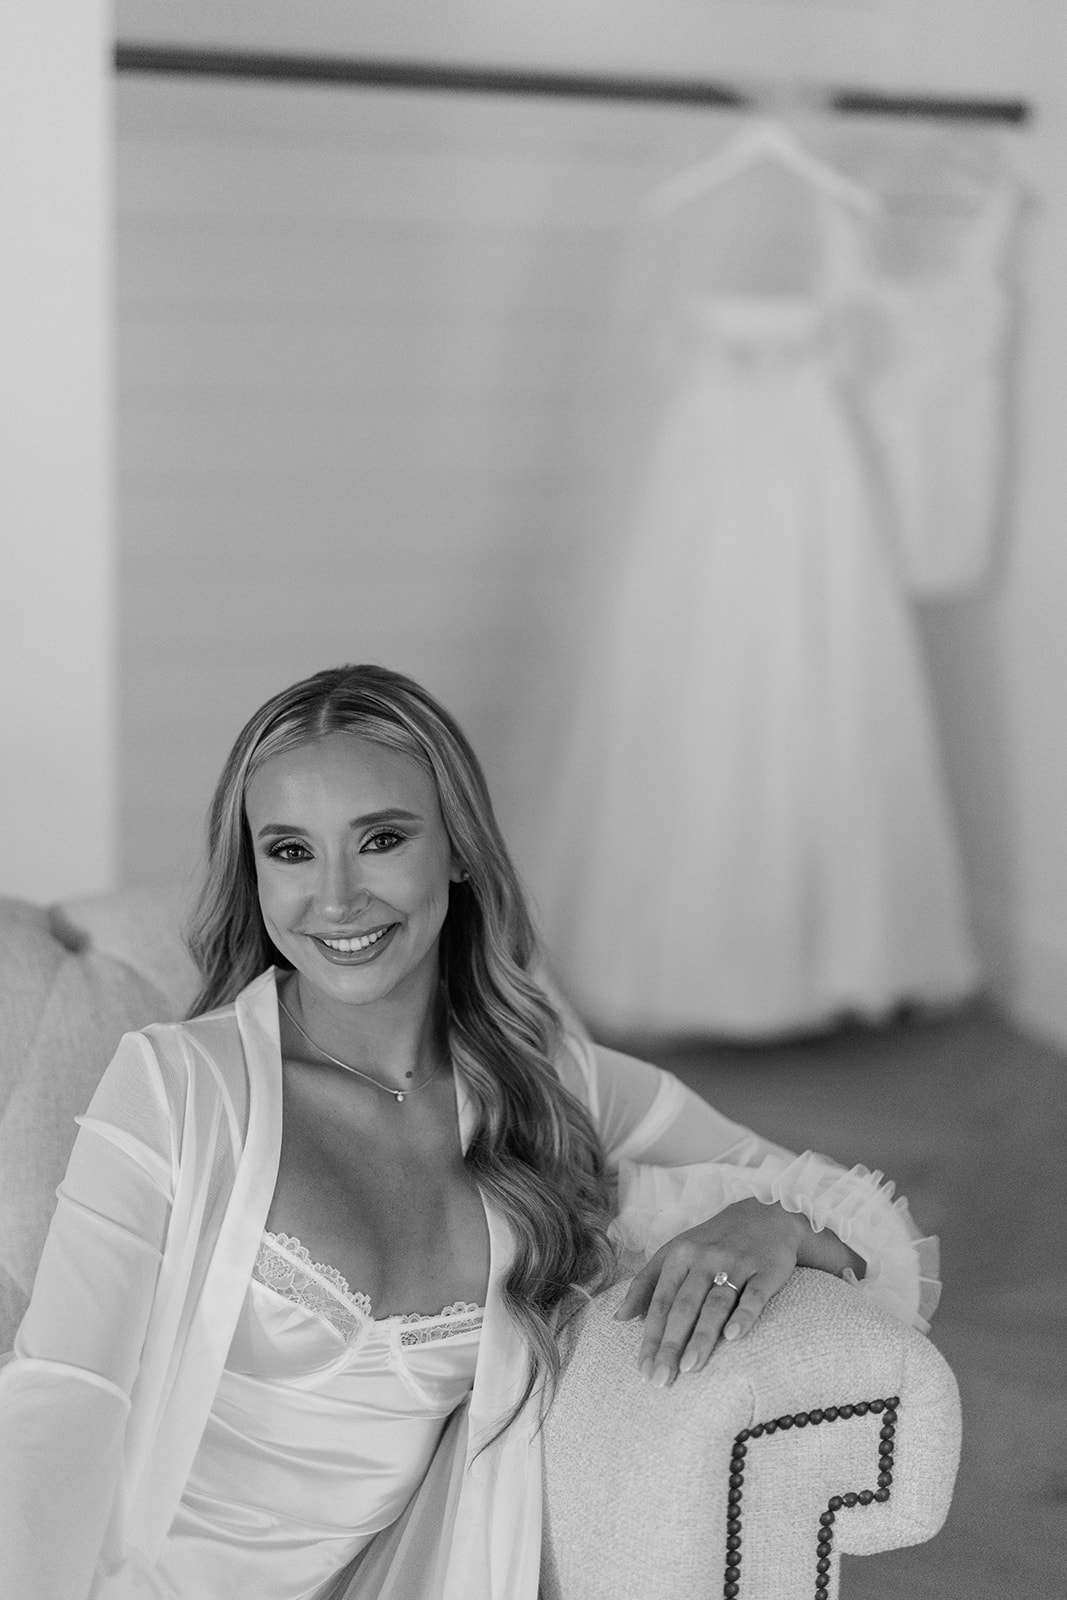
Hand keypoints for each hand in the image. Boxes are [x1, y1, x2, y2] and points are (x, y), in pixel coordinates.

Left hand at [612, 1198, 803, 1386]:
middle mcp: (704, 1258)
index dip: (650, 1337)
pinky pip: (754, 1295)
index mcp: (679, 1256)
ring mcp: (736, 1263)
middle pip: (683, 1306)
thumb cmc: (712, 1241)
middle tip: (661, 1379)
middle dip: (670, 1344)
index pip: (660, 1302)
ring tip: (689, 1368)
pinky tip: (733, 1337)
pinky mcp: (766, 1270)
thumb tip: (619, 1318)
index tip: (644, 1370)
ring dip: (701, 1336)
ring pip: (714, 1303)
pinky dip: (744, 1315)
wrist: (765, 1214)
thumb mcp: (675, 1253)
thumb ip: (646, 1283)